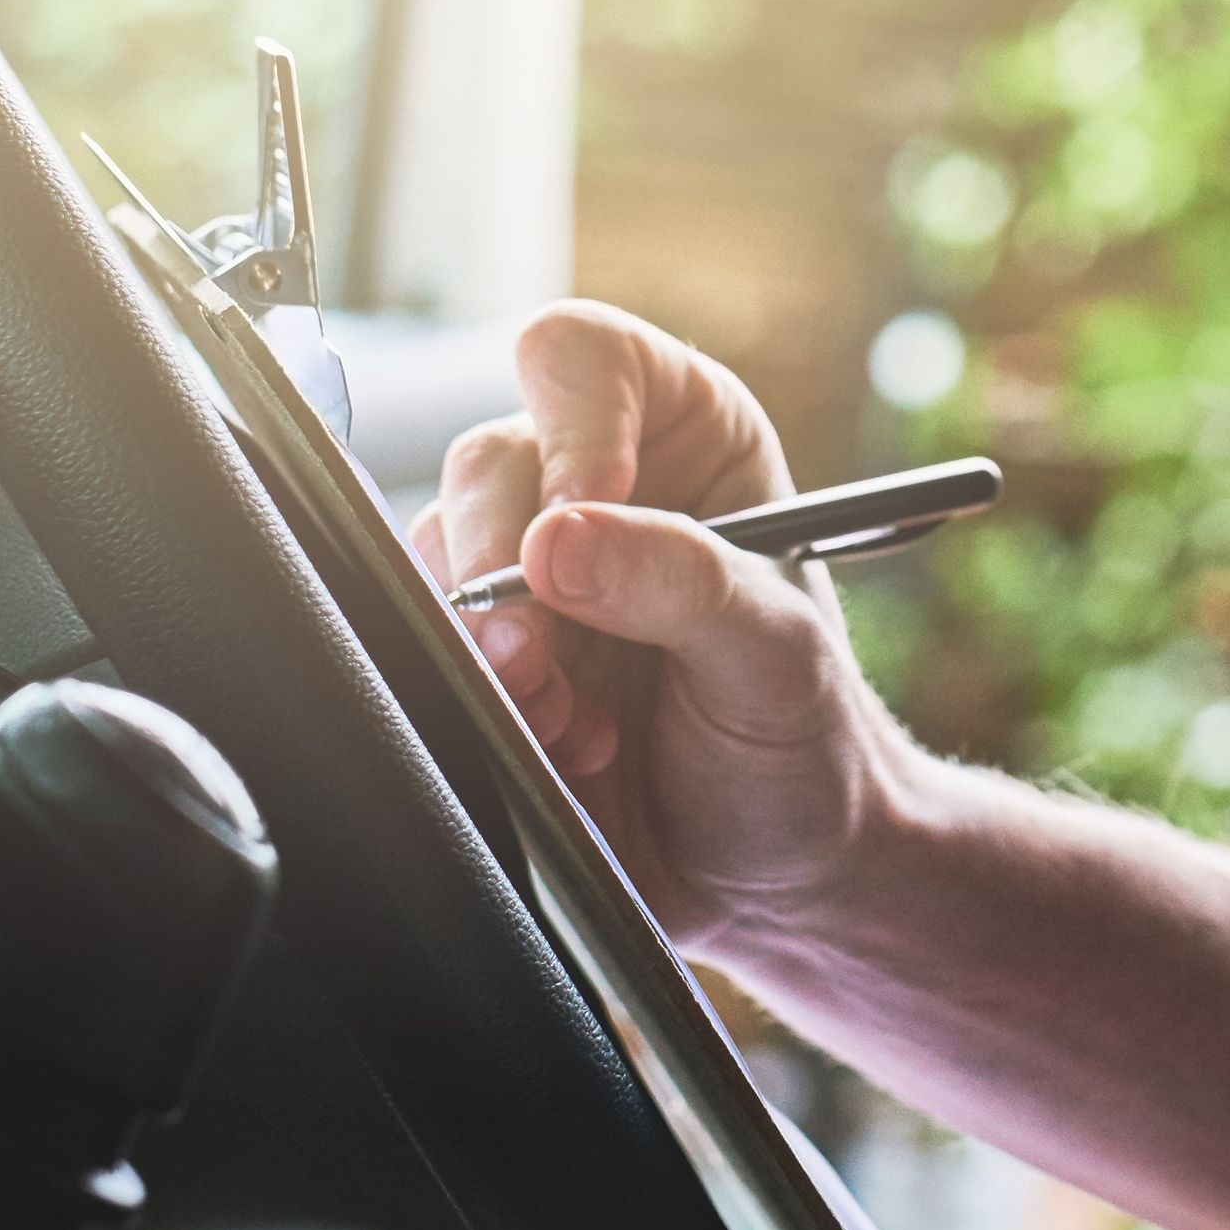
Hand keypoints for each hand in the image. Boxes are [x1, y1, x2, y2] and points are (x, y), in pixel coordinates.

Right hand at [418, 303, 919, 946]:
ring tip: (576, 720)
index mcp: (686, 435)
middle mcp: (596, 482)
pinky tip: (559, 743)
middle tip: (544, 656)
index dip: (570, 425)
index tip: (582, 516)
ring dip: (495, 648)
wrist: (777, 871)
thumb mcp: (774, 655)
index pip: (583, 358)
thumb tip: (553, 541)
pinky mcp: (484, 653)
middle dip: (503, 565)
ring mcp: (529, 569)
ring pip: (438, 553)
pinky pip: (424, 642)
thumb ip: (679, 583)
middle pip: (488, 460)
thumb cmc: (804, 739)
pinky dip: (482, 699)